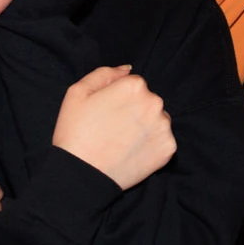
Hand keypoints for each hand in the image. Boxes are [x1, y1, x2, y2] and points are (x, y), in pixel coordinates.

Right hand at [52, 65, 174, 189]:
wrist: (81, 174)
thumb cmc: (75, 132)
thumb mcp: (78, 92)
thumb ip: (104, 74)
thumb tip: (127, 69)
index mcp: (134, 86)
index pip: (133, 85)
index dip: (118, 98)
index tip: (106, 113)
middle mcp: (155, 103)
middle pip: (148, 101)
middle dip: (134, 111)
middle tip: (113, 129)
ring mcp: (164, 127)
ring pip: (157, 120)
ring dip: (145, 127)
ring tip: (122, 141)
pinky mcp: (168, 149)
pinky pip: (162, 141)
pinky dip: (151, 145)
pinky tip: (132, 152)